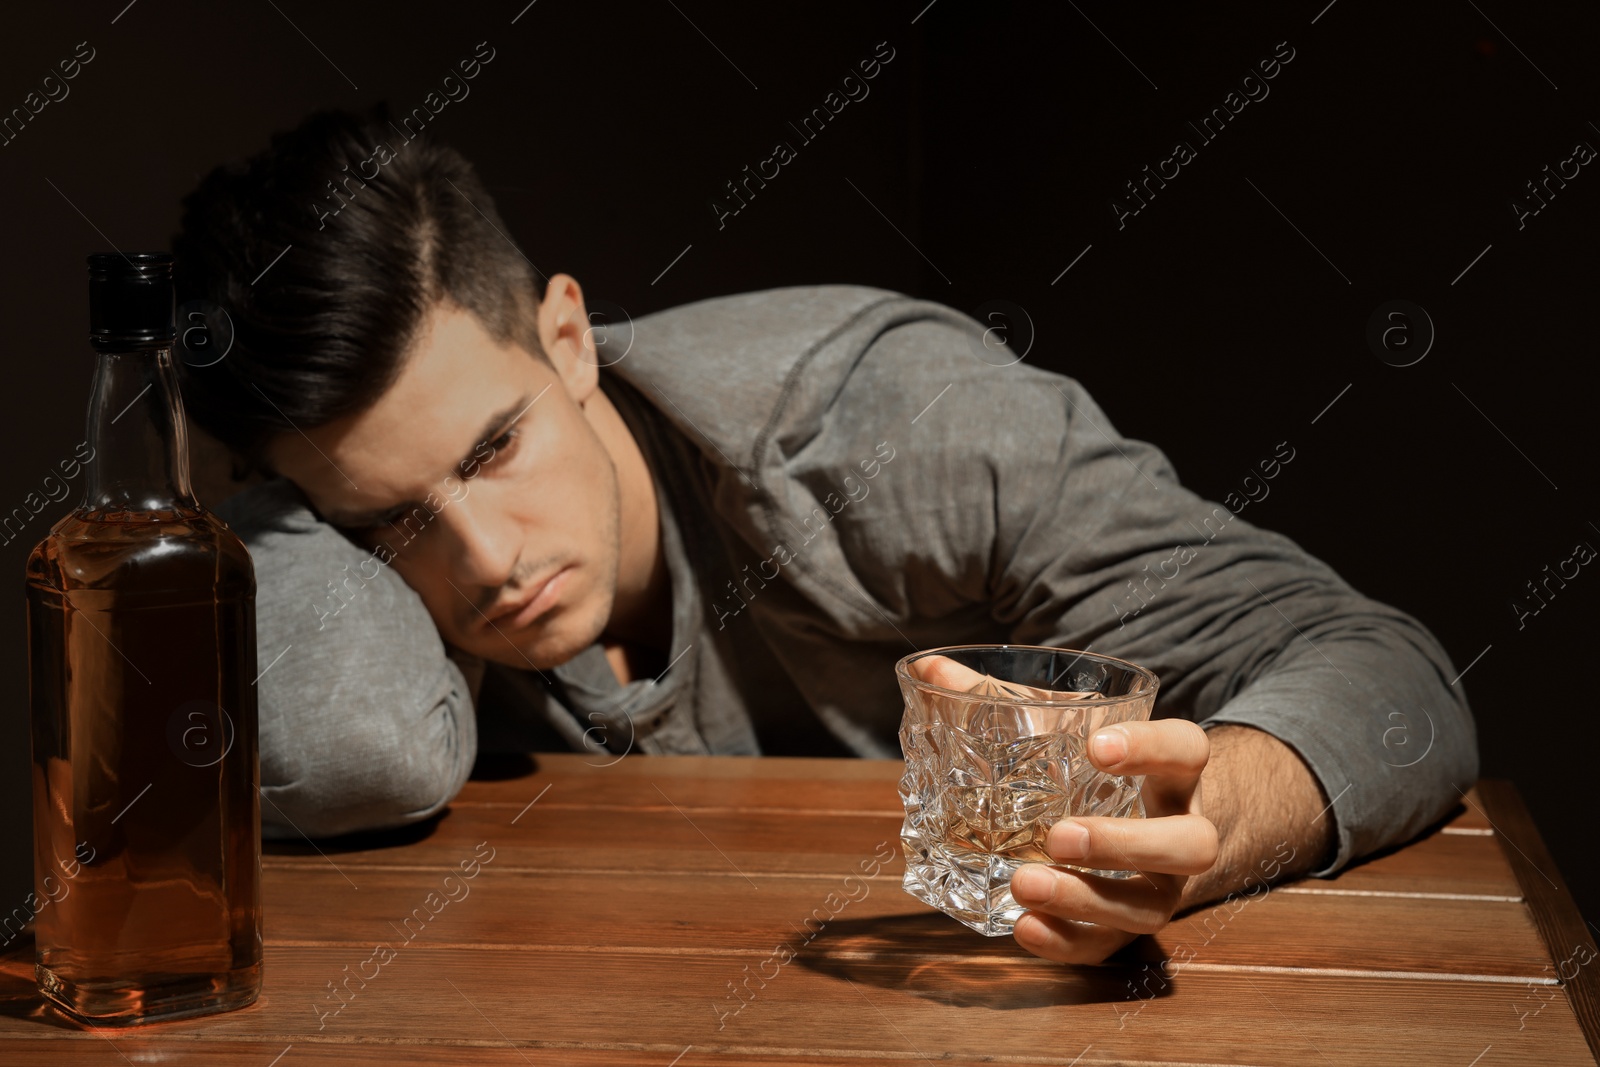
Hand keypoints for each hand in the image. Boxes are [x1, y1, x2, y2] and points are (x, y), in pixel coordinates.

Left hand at [910, 654, 1219, 964]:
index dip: (1151, 748)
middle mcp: (1182, 831)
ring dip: (1086, 900)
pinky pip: (1109, 948)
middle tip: (1059, 835)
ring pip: (1150, 906)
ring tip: (1023, 884)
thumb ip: (998, 700)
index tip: (1097, 746)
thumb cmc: (1090, 769)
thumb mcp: (1061, 728)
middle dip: (1124, 843)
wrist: (1141, 830)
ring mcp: (1163, 888)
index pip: (1186, 750)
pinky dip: (1067, 942)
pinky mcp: (1130, 930)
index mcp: (1173, 771)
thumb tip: (928, 667)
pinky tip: (1024, 927)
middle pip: (1189, 845)